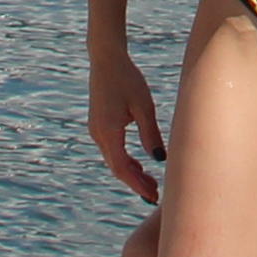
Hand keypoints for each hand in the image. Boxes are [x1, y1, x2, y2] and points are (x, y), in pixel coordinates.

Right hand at [85, 56, 168, 203]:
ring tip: (151, 184)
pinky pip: (112, 151)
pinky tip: (140, 166)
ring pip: (113, 160)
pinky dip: (125, 162)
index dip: (138, 184)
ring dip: (131, 173)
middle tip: (155, 196)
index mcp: (108, 131)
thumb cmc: (128, 79)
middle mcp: (98, 134)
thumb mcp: (144, 106)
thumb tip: (159, 159)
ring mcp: (96, 130)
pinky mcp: (99, 125)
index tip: (153, 196)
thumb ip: (151, 133)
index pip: (122, 167)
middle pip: (117, 168)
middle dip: (136, 183)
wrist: (106, 59)